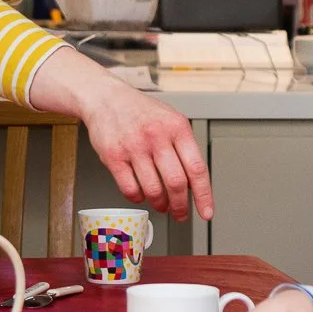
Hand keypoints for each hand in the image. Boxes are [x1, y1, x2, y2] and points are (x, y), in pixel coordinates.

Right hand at [77, 70, 212, 221]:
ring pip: (153, 189)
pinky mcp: (113, 156)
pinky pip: (129, 188)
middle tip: (180, 213)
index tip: (206, 212)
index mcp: (176, 127)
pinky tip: (140, 194)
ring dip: (159, 204)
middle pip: (176, 183)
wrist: (106, 98)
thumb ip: (184, 147)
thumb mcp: (171, 119)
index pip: (197, 168)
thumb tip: (195, 182)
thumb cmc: (140, 111)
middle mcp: (156, 136)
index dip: (204, 195)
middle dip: (180, 206)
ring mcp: (133, 146)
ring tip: (161, 205)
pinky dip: (138, 198)